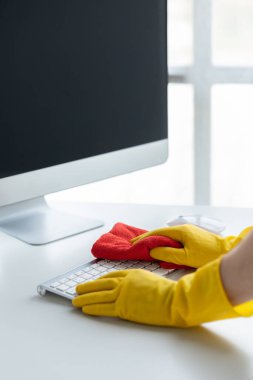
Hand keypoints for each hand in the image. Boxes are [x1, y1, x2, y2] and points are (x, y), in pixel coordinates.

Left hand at [72, 263, 241, 326]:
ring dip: (85, 298)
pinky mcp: (123, 308)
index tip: (95, 282)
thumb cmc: (169, 291)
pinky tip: (85, 309)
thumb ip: (141, 281)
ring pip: (99, 295)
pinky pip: (103, 307)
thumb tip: (137, 287)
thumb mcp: (152, 279)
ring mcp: (123, 294)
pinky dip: (92, 308)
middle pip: (101, 284)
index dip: (100, 280)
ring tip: (76, 301)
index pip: (111, 276)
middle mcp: (125, 282)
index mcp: (132, 273)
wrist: (173, 299)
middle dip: (88, 287)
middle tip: (78, 289)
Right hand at [131, 224, 252, 267]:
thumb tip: (153, 251)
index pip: (157, 232)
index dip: (144, 238)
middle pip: (162, 233)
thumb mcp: (185, 257)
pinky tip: (162, 249)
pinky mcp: (192, 239)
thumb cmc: (208, 255)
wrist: (226, 252)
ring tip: (145, 247)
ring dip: (157, 242)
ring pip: (168, 237)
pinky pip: (175, 240)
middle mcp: (183, 229)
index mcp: (180, 231)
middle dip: (148, 239)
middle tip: (135, 244)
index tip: (134, 243)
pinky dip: (165, 244)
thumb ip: (167, 253)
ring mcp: (188, 233)